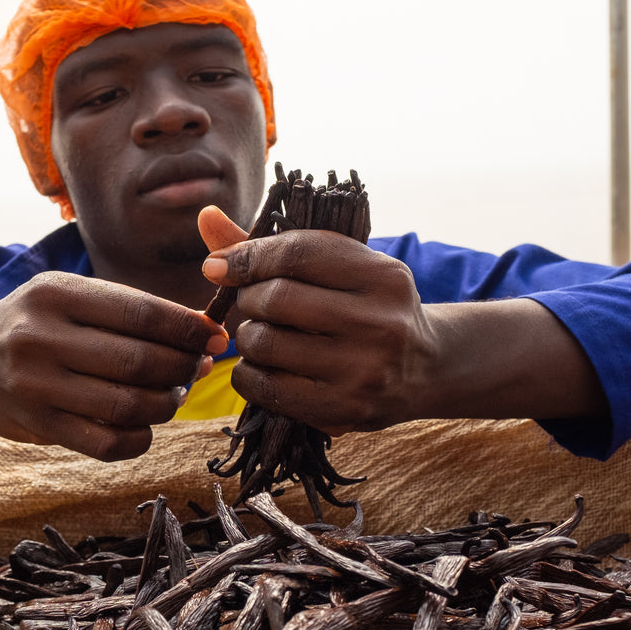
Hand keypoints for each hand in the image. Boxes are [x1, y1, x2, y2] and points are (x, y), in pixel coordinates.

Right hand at [0, 272, 227, 477]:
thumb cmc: (32, 325)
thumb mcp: (68, 296)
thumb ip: (129, 310)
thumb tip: (204, 335)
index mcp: (56, 293)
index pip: (141, 312)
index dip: (188, 328)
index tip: (214, 338)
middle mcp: (41, 336)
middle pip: (138, 361)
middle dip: (180, 369)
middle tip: (193, 371)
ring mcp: (35, 385)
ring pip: (126, 405)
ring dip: (163, 406)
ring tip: (168, 396)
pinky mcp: (36, 426)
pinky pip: (105, 443)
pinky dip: (137, 439)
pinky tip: (142, 427)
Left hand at [199, 210, 433, 433]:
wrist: (424, 369)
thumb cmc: (368, 306)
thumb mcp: (342, 268)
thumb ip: (275, 247)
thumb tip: (206, 218)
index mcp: (384, 276)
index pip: (297, 253)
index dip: (247, 255)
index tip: (220, 265)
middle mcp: (379, 323)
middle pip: (275, 298)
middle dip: (248, 297)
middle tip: (253, 303)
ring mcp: (362, 372)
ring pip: (263, 343)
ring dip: (247, 335)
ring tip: (264, 334)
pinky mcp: (341, 411)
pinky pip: (262, 386)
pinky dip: (248, 372)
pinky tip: (265, 365)